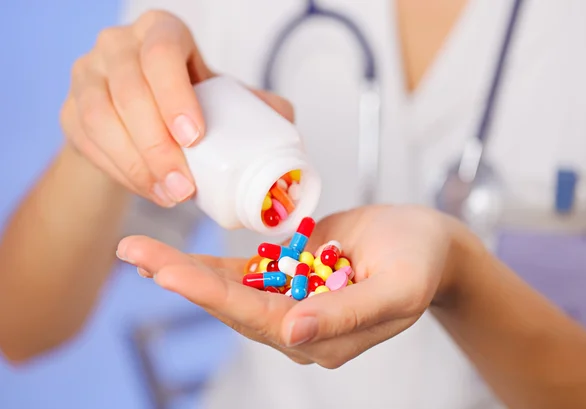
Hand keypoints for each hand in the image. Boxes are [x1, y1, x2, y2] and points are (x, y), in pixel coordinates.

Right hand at [60, 10, 293, 206]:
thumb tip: (284, 120)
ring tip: (170, 195)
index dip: (175, 95)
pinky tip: (149, 190)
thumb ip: (258, 105)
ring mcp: (87, 75)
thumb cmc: (190, 104)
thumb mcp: (224, 98)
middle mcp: (118, 45)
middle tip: (185, 186)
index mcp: (161, 32)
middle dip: (157, 144)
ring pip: (100, 117)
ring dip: (136, 163)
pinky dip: (119, 171)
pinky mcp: (69, 109)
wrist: (142, 121)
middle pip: (128, 88)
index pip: (161, 53)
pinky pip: (86, 142)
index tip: (194, 138)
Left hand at [116, 205, 479, 367]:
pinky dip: (208, 263)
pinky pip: (243, 271)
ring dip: (184, 270)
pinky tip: (173, 256)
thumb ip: (347, 316)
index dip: (211, 295)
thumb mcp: (396, 289)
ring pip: (229, 288)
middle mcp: (298, 325)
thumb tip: (293, 334)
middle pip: (231, 304)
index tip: (169, 272)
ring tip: (138, 252)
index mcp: (322, 338)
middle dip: (182, 279)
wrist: (426, 243)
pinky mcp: (288, 276)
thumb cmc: (420, 262)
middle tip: (134, 254)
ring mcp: (290, 300)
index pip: (257, 318)